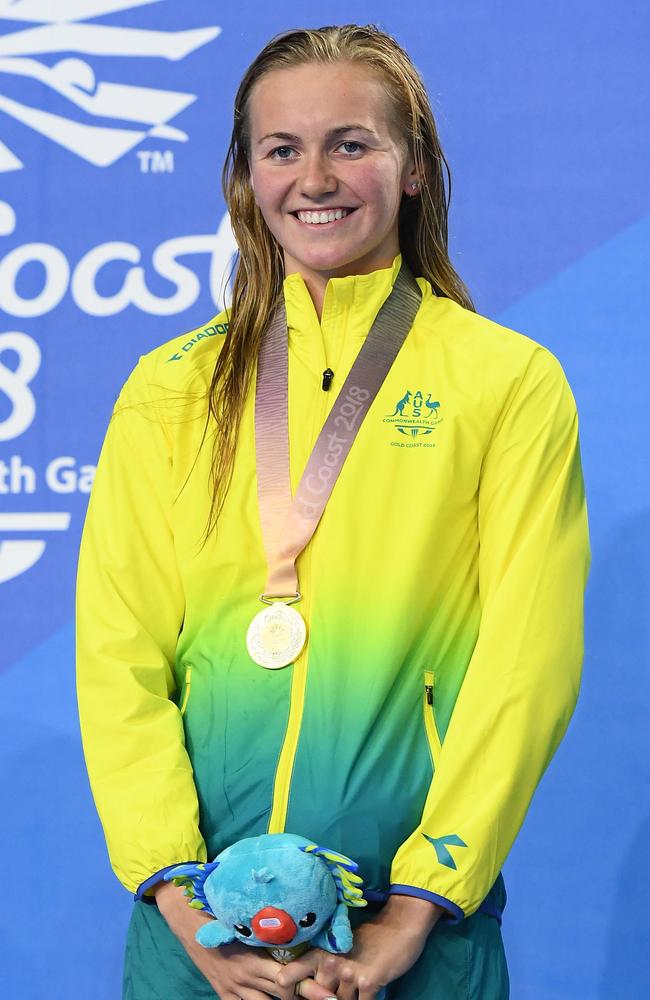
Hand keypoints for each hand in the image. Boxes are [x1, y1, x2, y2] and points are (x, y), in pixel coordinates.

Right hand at [153, 880, 335, 999]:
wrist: (191, 926)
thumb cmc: (224, 917)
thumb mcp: (248, 925)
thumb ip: (271, 932)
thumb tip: (301, 924)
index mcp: (253, 962)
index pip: (286, 981)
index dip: (307, 988)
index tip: (327, 992)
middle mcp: (246, 980)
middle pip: (281, 996)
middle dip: (303, 997)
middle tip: (327, 997)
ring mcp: (235, 991)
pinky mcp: (224, 997)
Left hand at [276, 895, 443, 999]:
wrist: (399, 926)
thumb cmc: (369, 937)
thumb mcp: (341, 946)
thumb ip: (325, 964)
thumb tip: (311, 987)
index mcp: (320, 952)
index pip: (289, 975)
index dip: (286, 991)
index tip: (293, 997)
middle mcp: (331, 963)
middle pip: (316, 997)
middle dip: (325, 998)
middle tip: (340, 986)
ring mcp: (349, 973)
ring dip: (348, 999)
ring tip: (356, 986)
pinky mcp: (369, 983)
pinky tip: (368, 993)